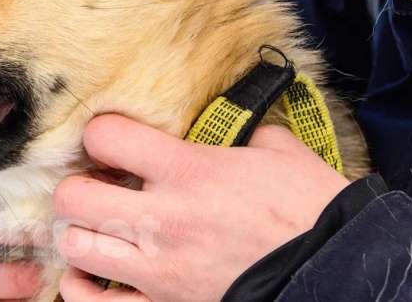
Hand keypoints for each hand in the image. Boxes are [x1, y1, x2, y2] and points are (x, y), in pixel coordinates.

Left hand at [54, 114, 348, 301]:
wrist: (338, 272)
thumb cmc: (312, 209)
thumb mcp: (278, 151)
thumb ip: (240, 133)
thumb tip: (231, 126)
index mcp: (187, 170)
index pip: (104, 135)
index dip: (100, 132)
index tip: (110, 139)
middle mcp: (161, 218)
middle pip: (73, 196)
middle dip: (77, 186)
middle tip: (97, 185)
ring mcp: (157, 269)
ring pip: (76, 246)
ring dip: (80, 234)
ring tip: (99, 228)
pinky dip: (81, 287)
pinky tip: (90, 273)